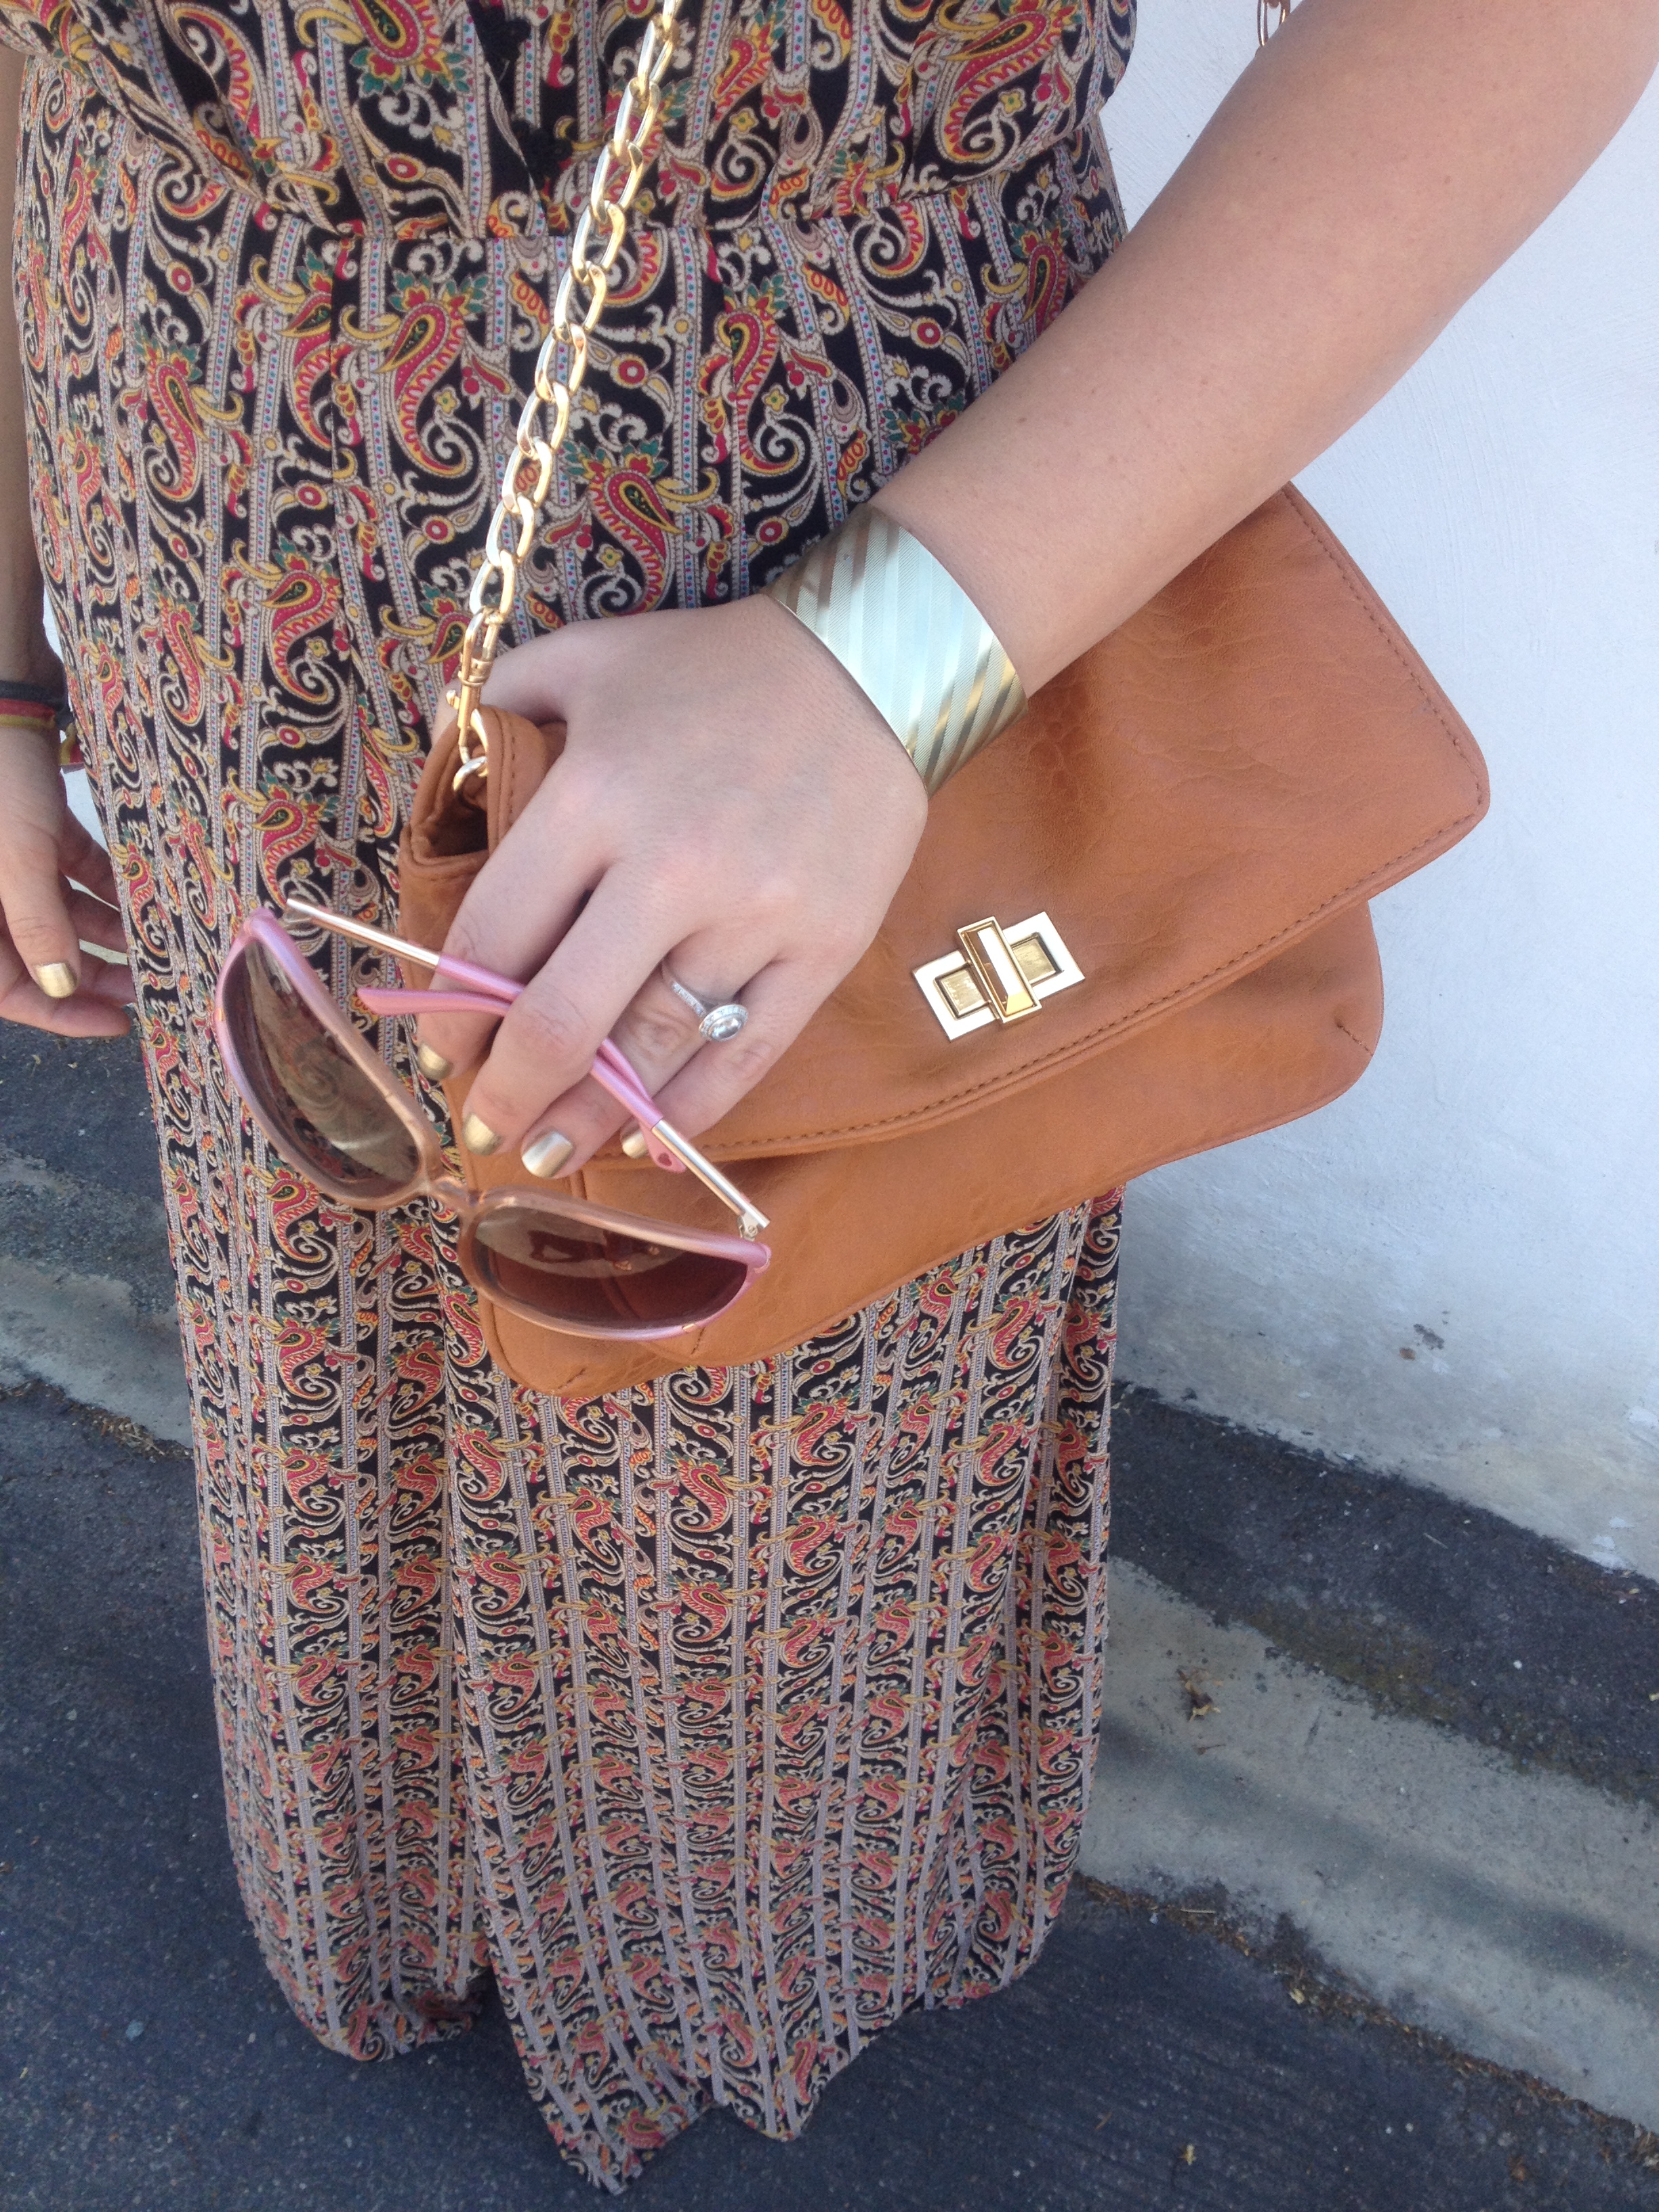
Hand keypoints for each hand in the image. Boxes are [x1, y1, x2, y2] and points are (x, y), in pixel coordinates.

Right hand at [0, 709, 133, 1036]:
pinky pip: (75, 873)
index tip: (118, 1023)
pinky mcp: (36, 829)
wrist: (2, 695)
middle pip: (42, 957)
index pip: (7, 991)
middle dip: (97, 975)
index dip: (60, 1014)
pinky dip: (109, 887)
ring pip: (65, 915)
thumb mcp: (15, 859)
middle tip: (153, 985)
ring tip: (162, 943)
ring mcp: (10, 862)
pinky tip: (149, 896)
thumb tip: (60, 984)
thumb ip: (37, 924)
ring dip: (111, 932)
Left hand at [418, 592, 925, 1176]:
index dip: (453, 1014)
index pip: (495, 939)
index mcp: (595, 799)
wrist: (877, 666)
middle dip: (509, 1091)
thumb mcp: (592, 657)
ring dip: (588, 1118)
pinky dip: (693, 1112)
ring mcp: (754, 917)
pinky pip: (747, 1054)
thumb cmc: (716, 668)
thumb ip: (503, 703)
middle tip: (485, 1128)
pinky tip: (649, 1145)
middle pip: (563, 1018)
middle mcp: (670, 869)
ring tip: (549, 1154)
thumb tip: (446, 758)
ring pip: (652, 1050)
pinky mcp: (821, 950)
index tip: (442, 1052)